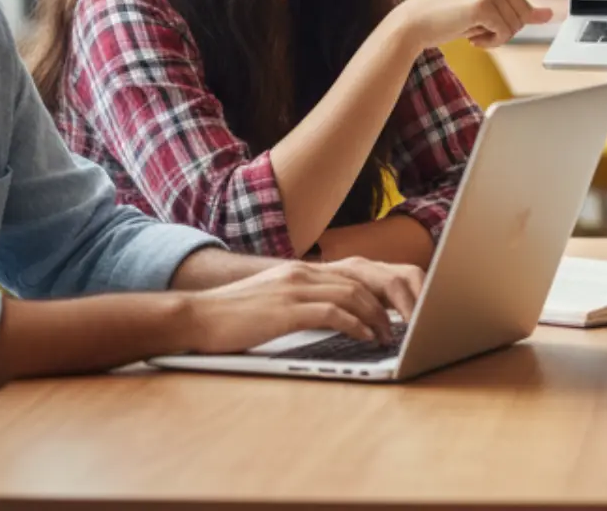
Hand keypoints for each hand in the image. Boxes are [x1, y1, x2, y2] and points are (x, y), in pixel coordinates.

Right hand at [180, 258, 424, 353]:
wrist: (195, 316)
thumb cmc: (234, 316)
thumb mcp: (275, 300)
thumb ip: (306, 300)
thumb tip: (337, 315)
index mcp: (304, 270)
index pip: (360, 270)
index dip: (387, 286)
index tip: (405, 306)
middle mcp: (304, 272)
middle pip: (366, 277)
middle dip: (394, 298)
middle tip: (412, 320)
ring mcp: (296, 287)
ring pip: (355, 294)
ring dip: (379, 316)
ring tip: (391, 335)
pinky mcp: (287, 308)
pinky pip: (334, 312)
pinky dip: (356, 324)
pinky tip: (367, 337)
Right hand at [404, 0, 584, 48]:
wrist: (415, 22)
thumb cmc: (450, 16)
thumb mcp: (486, 9)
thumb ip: (518, 9)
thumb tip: (549, 14)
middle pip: (525, 12)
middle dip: (506, 28)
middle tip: (480, 28)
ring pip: (516, 25)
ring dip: (497, 37)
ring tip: (472, 29)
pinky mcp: (483, 4)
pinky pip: (504, 33)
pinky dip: (490, 42)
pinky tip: (471, 35)